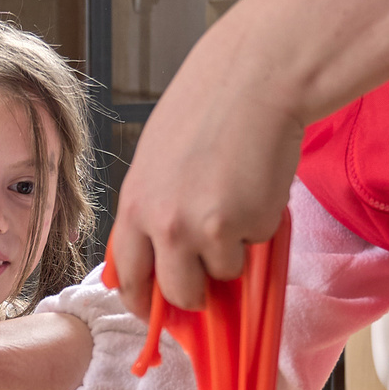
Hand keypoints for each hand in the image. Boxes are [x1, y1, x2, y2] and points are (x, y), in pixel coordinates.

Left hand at [107, 0, 388, 311]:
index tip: (156, 310)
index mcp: (134, 203)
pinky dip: (261, 231)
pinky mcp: (244, 227)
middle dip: (196, 295)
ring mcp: (202, 229)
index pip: (127, 275)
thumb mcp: (158, 160)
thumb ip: (154, 207)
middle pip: (176, 293)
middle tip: (212, 279)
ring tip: (239, 205)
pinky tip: (257, 189)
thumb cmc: (210, 108)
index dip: (143, 300)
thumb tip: (161, 254)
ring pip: (221, 276)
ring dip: (234, 254)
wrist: (256, 79)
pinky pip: (254, 252)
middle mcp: (161, 223)